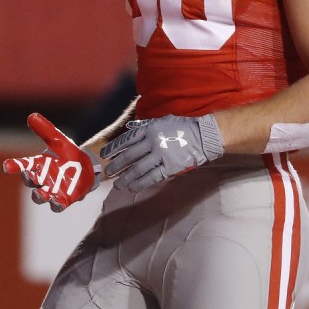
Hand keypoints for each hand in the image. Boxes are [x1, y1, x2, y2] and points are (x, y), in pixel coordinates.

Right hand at [2, 114, 100, 211]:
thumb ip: (46, 130)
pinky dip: (56, 205)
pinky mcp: (63, 200)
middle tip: (30, 174)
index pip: (22, 164)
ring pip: (40, 196)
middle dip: (29, 179)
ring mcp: (51, 191)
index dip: (14, 165)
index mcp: (37, 164)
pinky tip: (59, 202)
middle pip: (30, 181)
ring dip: (40, 195)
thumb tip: (32, 115)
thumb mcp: (58, 140)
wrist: (86, 167)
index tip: (7, 165)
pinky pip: (57, 206)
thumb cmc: (67, 153)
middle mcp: (41, 179)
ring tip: (41, 192)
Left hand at [100, 115, 222, 191]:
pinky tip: (132, 188)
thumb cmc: (184, 127)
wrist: (204, 136)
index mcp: (150, 129)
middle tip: (107, 172)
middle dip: (116, 165)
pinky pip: (151, 177)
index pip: (127, 140)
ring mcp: (161, 155)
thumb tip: (130, 128)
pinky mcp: (170, 167)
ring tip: (117, 185)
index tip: (105, 154)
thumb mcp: (163, 120)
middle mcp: (153, 141)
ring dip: (125, 178)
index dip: (114, 148)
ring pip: (138, 169)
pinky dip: (140, 184)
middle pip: (129, 156)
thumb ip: (146, 124)